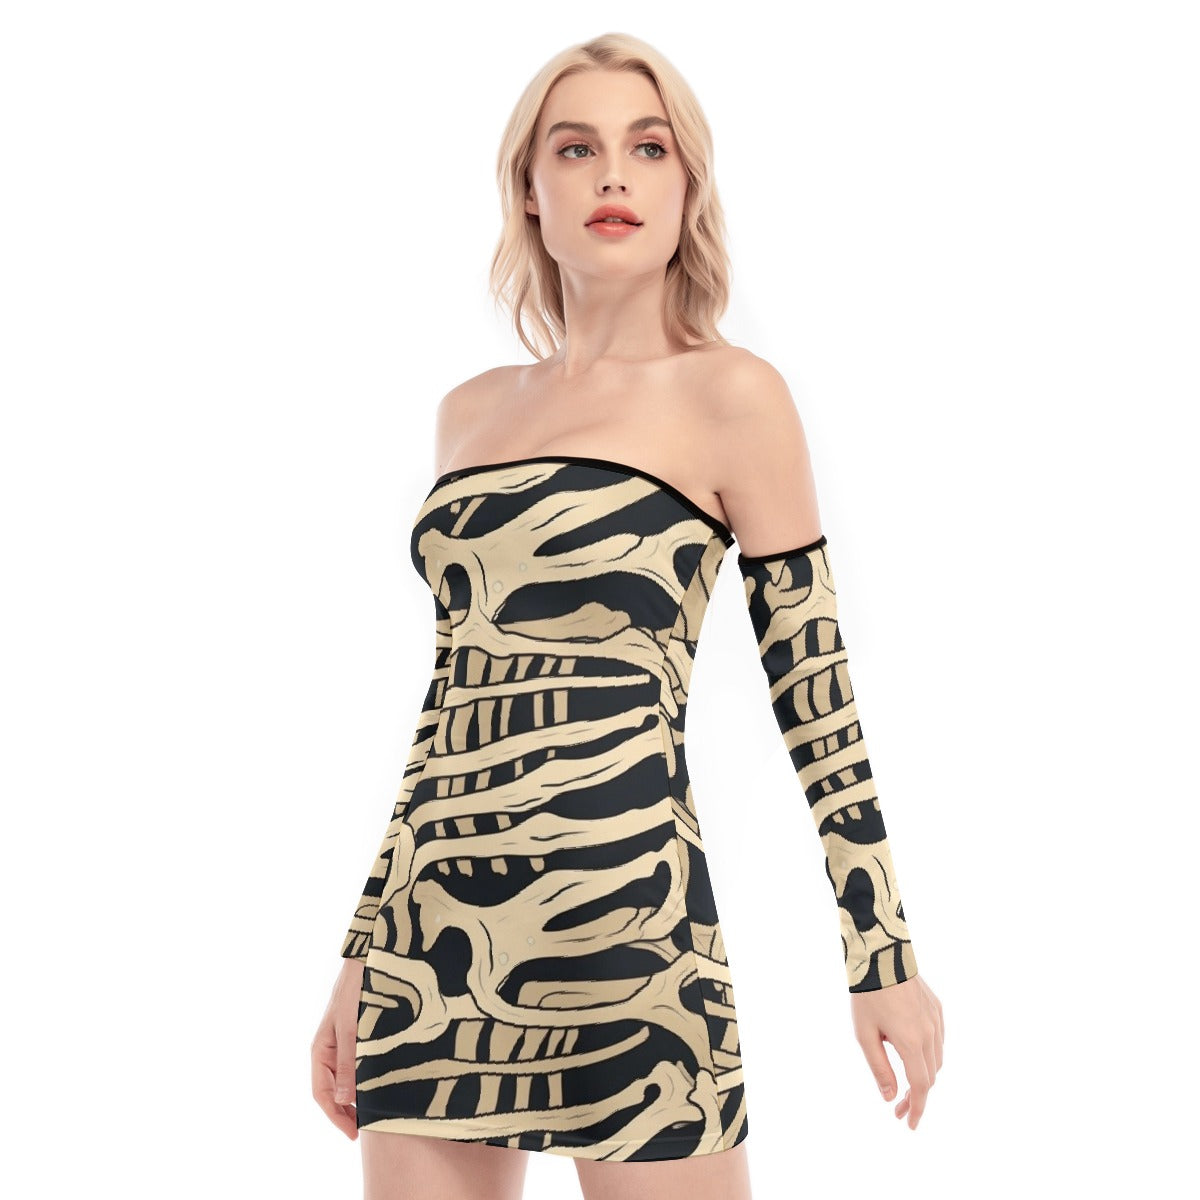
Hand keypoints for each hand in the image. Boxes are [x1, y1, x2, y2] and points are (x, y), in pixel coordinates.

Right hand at [311, 957, 364, 1138]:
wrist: (369, 959)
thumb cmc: (357, 991)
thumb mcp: (353, 1029)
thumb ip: (348, 1062)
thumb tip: (342, 1099)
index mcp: (320, 1049)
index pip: (322, 1093)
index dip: (336, 1116)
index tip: (353, 1133)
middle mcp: (328, 1048)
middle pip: (331, 1090)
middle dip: (345, 1112)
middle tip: (365, 1129)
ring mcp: (341, 1042)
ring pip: (343, 1079)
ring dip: (354, 1097)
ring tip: (372, 1113)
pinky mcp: (356, 1035)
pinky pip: (354, 1065)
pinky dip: (362, 1081)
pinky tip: (377, 1086)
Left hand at [850, 973, 942, 1128]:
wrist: (881, 955)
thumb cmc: (867, 995)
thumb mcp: (865, 1035)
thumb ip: (880, 1068)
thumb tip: (891, 1097)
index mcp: (911, 1042)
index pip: (921, 1086)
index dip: (917, 1108)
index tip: (910, 1124)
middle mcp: (930, 1034)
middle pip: (930, 1076)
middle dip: (917, 1096)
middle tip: (899, 1107)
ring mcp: (936, 1020)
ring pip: (937, 1059)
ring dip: (924, 1075)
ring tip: (906, 1083)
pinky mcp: (937, 1008)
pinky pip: (939, 1040)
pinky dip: (930, 1055)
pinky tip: (915, 1054)